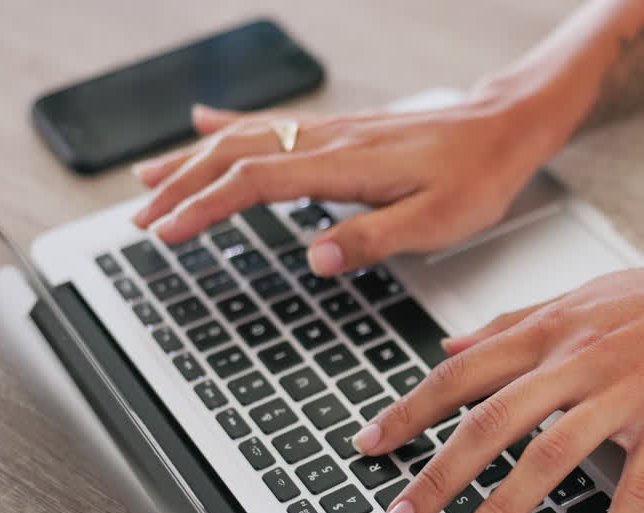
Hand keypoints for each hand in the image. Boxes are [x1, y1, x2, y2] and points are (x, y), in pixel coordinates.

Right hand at [130, 92, 555, 275]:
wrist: (505, 127)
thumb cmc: (479, 177)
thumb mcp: (439, 221)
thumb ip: (375, 238)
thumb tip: (315, 257)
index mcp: (347, 165)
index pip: (256, 182)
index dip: (204, 207)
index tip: (165, 233)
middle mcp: (330, 140)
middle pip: (236, 156)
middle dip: (181, 186)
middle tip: (139, 218)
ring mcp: (332, 132)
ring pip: (245, 138)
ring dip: (192, 160)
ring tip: (147, 179)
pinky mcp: (341, 131)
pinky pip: (272, 124)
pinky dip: (228, 126)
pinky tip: (203, 123)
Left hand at [352, 225, 643, 512]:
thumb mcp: (578, 295)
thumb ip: (511, 323)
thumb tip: (451, 343)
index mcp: (550, 331)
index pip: (462, 373)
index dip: (409, 411)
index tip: (369, 446)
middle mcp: (577, 359)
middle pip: (490, 421)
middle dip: (436, 475)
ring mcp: (624, 391)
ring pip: (549, 455)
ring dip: (502, 510)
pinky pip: (638, 485)